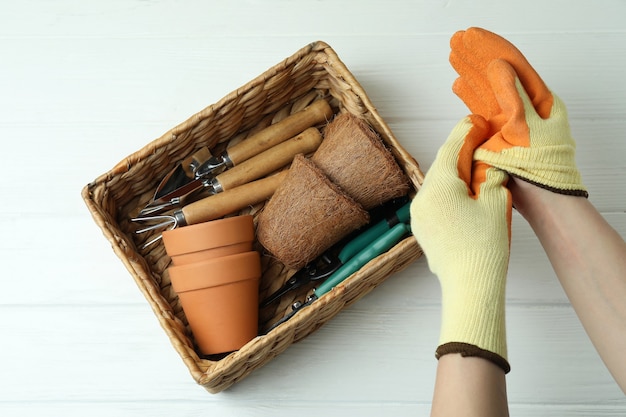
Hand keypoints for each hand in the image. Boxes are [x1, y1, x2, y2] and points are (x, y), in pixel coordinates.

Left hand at [410, 115, 511, 372]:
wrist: (470, 286)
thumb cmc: (485, 245)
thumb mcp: (496, 204)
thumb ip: (491, 179)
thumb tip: (489, 169)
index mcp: (438, 187)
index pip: (451, 150)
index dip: (465, 133)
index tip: (475, 121)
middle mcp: (422, 198)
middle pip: (441, 167)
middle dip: (459, 154)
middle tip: (477, 141)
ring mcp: (418, 215)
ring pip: (436, 185)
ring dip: (453, 175)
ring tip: (474, 170)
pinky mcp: (421, 230)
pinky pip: (433, 202)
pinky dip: (447, 194)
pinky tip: (463, 196)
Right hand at [449, 27, 586, 196]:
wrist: (540, 200)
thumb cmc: (543, 167)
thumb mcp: (528, 127)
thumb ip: (513, 97)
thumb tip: (497, 67)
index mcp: (541, 101)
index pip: (513, 66)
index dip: (490, 49)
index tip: (471, 37)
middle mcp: (526, 108)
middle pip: (498, 75)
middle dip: (477, 58)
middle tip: (457, 41)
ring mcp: (512, 122)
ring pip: (488, 90)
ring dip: (471, 73)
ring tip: (454, 57)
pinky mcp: (499, 136)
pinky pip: (483, 109)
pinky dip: (470, 96)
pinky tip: (459, 85)